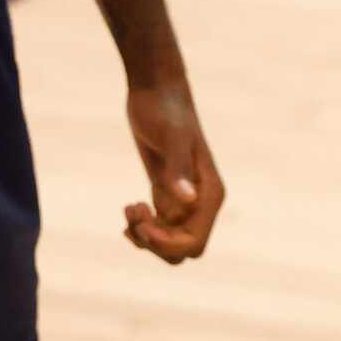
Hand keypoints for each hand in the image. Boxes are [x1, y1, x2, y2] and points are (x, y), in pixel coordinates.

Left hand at [123, 82, 223, 262]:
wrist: (156, 89)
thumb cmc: (165, 110)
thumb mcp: (170, 138)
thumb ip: (178, 169)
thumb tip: (187, 201)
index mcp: (210, 194)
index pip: (194, 243)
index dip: (166, 244)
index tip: (143, 224)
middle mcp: (201, 201)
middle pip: (182, 250)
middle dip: (155, 243)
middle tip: (135, 213)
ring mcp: (184, 199)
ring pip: (169, 242)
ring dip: (145, 236)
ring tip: (129, 209)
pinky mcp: (167, 192)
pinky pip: (160, 228)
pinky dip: (141, 228)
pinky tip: (129, 207)